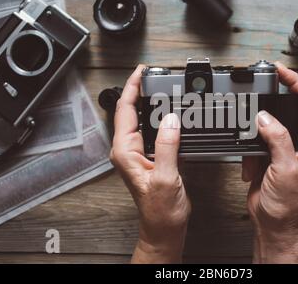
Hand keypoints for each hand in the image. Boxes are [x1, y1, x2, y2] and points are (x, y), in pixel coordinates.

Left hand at [110, 65, 190, 263]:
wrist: (165, 226)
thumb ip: (168, 147)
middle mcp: (128, 149)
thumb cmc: (160, 210)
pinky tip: (170, 112)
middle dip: (140, 90)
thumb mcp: (165, 177)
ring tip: (161, 87)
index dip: (132, 88)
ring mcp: (139, 151)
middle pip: (131, 110)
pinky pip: (153, 129)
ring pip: (142, 119)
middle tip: (154, 75)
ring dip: (151, 102)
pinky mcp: (150, 155)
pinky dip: (161, 117)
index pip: (125, 110)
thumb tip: (172, 119)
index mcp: (125, 151)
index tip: (141, 71)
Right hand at [242, 62, 297, 263]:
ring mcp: (277, 150)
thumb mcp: (286, 168)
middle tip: (254, 112)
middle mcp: (296, 143)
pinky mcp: (262, 157)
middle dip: (264, 116)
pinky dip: (246, 154)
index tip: (281, 71)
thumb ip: (278, 140)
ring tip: (256, 161)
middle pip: (280, 114)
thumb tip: (265, 118)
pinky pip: (250, 143)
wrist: (271, 223)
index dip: (295, 86)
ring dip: (252, 141)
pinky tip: (252, 169)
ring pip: (261, 129)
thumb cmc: (289, 204)